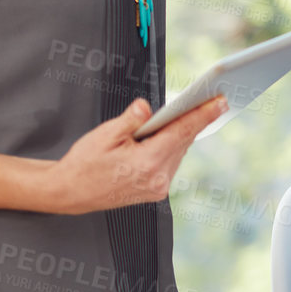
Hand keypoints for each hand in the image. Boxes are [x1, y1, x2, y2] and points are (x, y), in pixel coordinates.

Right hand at [46, 96, 226, 213]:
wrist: (70, 192)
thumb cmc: (84, 164)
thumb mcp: (104, 135)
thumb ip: (131, 120)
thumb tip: (147, 108)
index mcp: (146, 163)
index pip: (182, 132)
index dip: (203, 115)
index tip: (220, 102)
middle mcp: (157, 179)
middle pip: (183, 141)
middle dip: (193, 120)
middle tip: (209, 99)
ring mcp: (158, 188)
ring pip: (178, 152)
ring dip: (181, 134)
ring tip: (190, 113)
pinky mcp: (156, 191)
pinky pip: (171, 162)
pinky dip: (171, 146)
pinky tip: (169, 134)